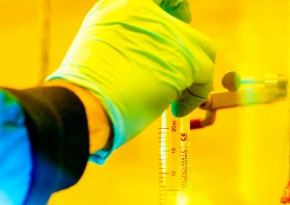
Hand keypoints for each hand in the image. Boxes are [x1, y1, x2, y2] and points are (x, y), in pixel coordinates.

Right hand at [47, 0, 214, 162]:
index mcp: (123, 5)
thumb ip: (122, 39)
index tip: (179, 23)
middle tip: (178, 71)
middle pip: (184, 26)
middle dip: (186, 49)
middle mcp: (149, 14)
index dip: (175, 8)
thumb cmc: (83, 88)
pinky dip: (196, 95)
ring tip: (177, 96)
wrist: (84, 105)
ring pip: (202, 50)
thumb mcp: (96, 44)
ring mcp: (169, 36)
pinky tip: (177, 108)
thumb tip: (142, 57)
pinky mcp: (185, 62)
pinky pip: (205, 76)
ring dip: (194, 74)